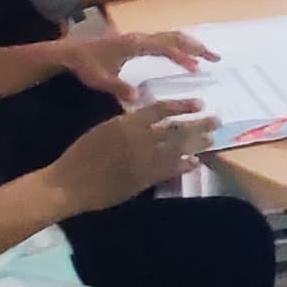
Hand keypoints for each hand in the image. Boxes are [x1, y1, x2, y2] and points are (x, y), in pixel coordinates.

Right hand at [51, 98, 212, 211]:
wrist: (69, 183)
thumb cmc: (81, 154)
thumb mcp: (104, 130)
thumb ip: (127, 124)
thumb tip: (146, 120)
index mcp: (126, 123)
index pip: (160, 110)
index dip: (182, 106)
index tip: (199, 103)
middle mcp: (138, 139)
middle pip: (176, 129)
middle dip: (198, 124)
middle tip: (216, 121)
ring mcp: (142, 161)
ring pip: (177, 149)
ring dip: (196, 144)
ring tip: (212, 139)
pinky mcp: (143, 180)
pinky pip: (169, 170)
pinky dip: (183, 165)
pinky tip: (194, 162)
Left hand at [57, 28, 204, 92]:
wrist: (70, 52)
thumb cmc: (85, 66)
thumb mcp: (99, 79)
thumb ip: (117, 87)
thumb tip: (138, 97)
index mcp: (133, 45)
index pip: (163, 47)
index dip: (181, 56)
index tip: (197, 68)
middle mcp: (139, 38)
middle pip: (174, 37)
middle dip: (196, 46)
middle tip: (216, 58)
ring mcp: (139, 38)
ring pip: (171, 36)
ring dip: (191, 45)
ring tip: (209, 57)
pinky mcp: (137, 42)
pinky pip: (165, 40)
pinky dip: (180, 47)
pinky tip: (187, 59)